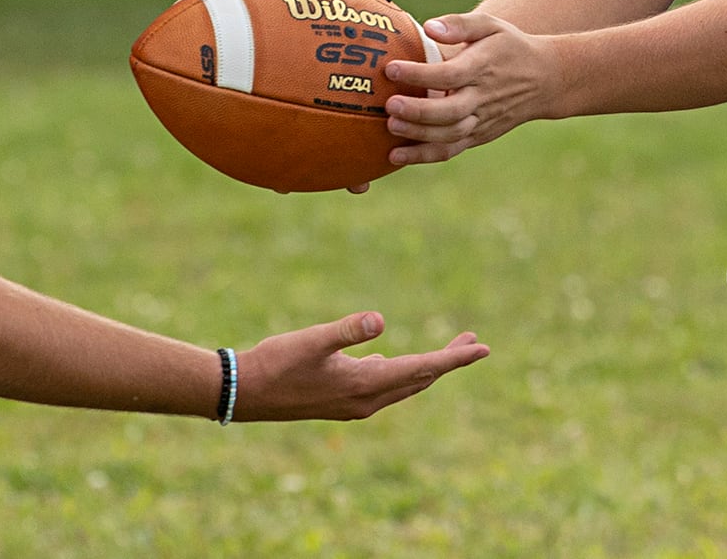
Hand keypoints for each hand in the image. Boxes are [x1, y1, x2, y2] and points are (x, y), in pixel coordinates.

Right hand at [236, 312, 487, 420]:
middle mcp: (366, 400)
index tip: (483, 349)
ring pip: (403, 386)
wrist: (243, 395)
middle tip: (474, 342)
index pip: (422, 369)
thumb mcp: (312, 341)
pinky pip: (383, 389)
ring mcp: (353, 404)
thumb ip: (347, 330)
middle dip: (448, 361)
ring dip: (427, 368)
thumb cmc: (275, 364)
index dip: (454, 358)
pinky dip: (401, 375)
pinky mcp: (341, 402)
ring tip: (447, 350)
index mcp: (365, 384)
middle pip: (420, 379)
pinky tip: (393, 363)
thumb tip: (380, 320)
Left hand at [381, 13, 562, 164]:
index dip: (420, 74)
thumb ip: (460, 24)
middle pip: (450, 111)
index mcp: (483, 67)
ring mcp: (482, 120)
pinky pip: (451, 150)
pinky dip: (424, 155)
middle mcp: (483, 97)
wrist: (545, 79)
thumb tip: (429, 27)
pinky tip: (396, 156)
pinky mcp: (478, 136)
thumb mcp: (490, 25)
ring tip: (390, 126)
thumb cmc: (509, 46)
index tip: (391, 68)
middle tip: (389, 105)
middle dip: (418, 111)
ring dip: (419, 134)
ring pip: (450, 134)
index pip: (450, 74)